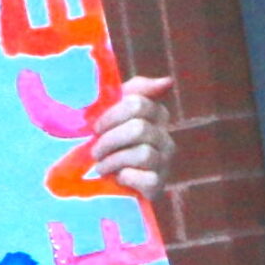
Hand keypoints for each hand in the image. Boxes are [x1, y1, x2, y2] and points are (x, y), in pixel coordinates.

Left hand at [89, 76, 175, 197]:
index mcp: (154, 116)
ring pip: (143, 153)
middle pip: (139, 128)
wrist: (101, 183)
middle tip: (95, 150)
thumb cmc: (106, 143)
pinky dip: (126, 178)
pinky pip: (146, 178)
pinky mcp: (159, 184)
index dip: (112, 115)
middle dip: (110, 140)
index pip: (138, 104)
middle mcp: (164, 137)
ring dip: (114, 160)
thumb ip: (133, 92)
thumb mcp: (111, 113)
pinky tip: (118, 178)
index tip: (96, 127)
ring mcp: (164, 162)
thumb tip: (168, 80)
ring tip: (101, 166)